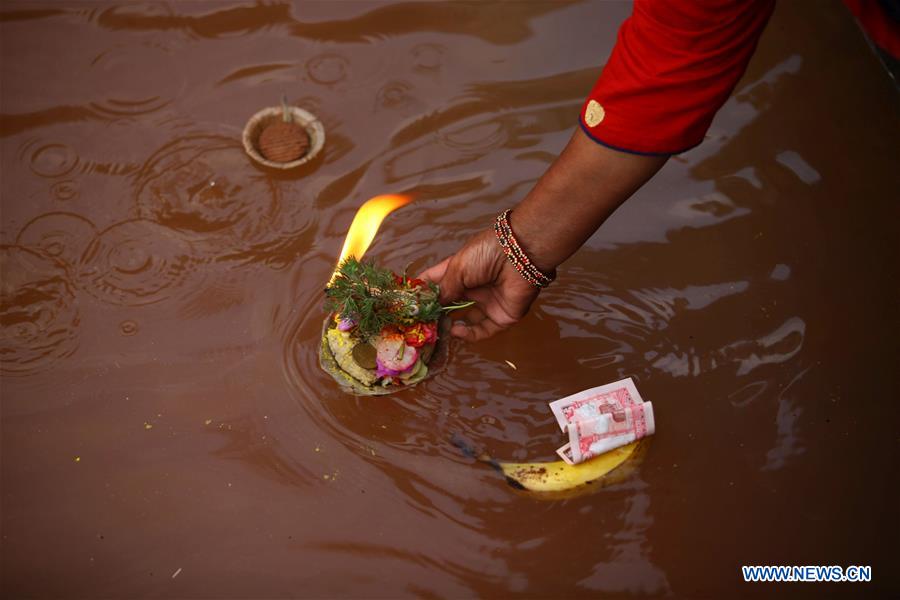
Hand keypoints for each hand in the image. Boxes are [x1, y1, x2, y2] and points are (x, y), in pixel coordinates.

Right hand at [420, 229, 539, 340]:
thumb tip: (432, 306)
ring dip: (450, 327)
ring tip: (437, 331)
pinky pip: (483, 330)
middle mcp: (473, 288)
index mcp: (460, 271)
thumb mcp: (457, 268)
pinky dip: (469, 334)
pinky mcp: (501, 317)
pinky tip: (456, 331)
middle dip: (435, 314)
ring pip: (466, 321)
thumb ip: (443, 289)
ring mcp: (487, 303)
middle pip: (450, 305)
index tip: (408, 304)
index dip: (423, 293)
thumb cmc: (486, 253)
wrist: (520, 255)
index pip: (437, 283)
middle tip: (420, 324)